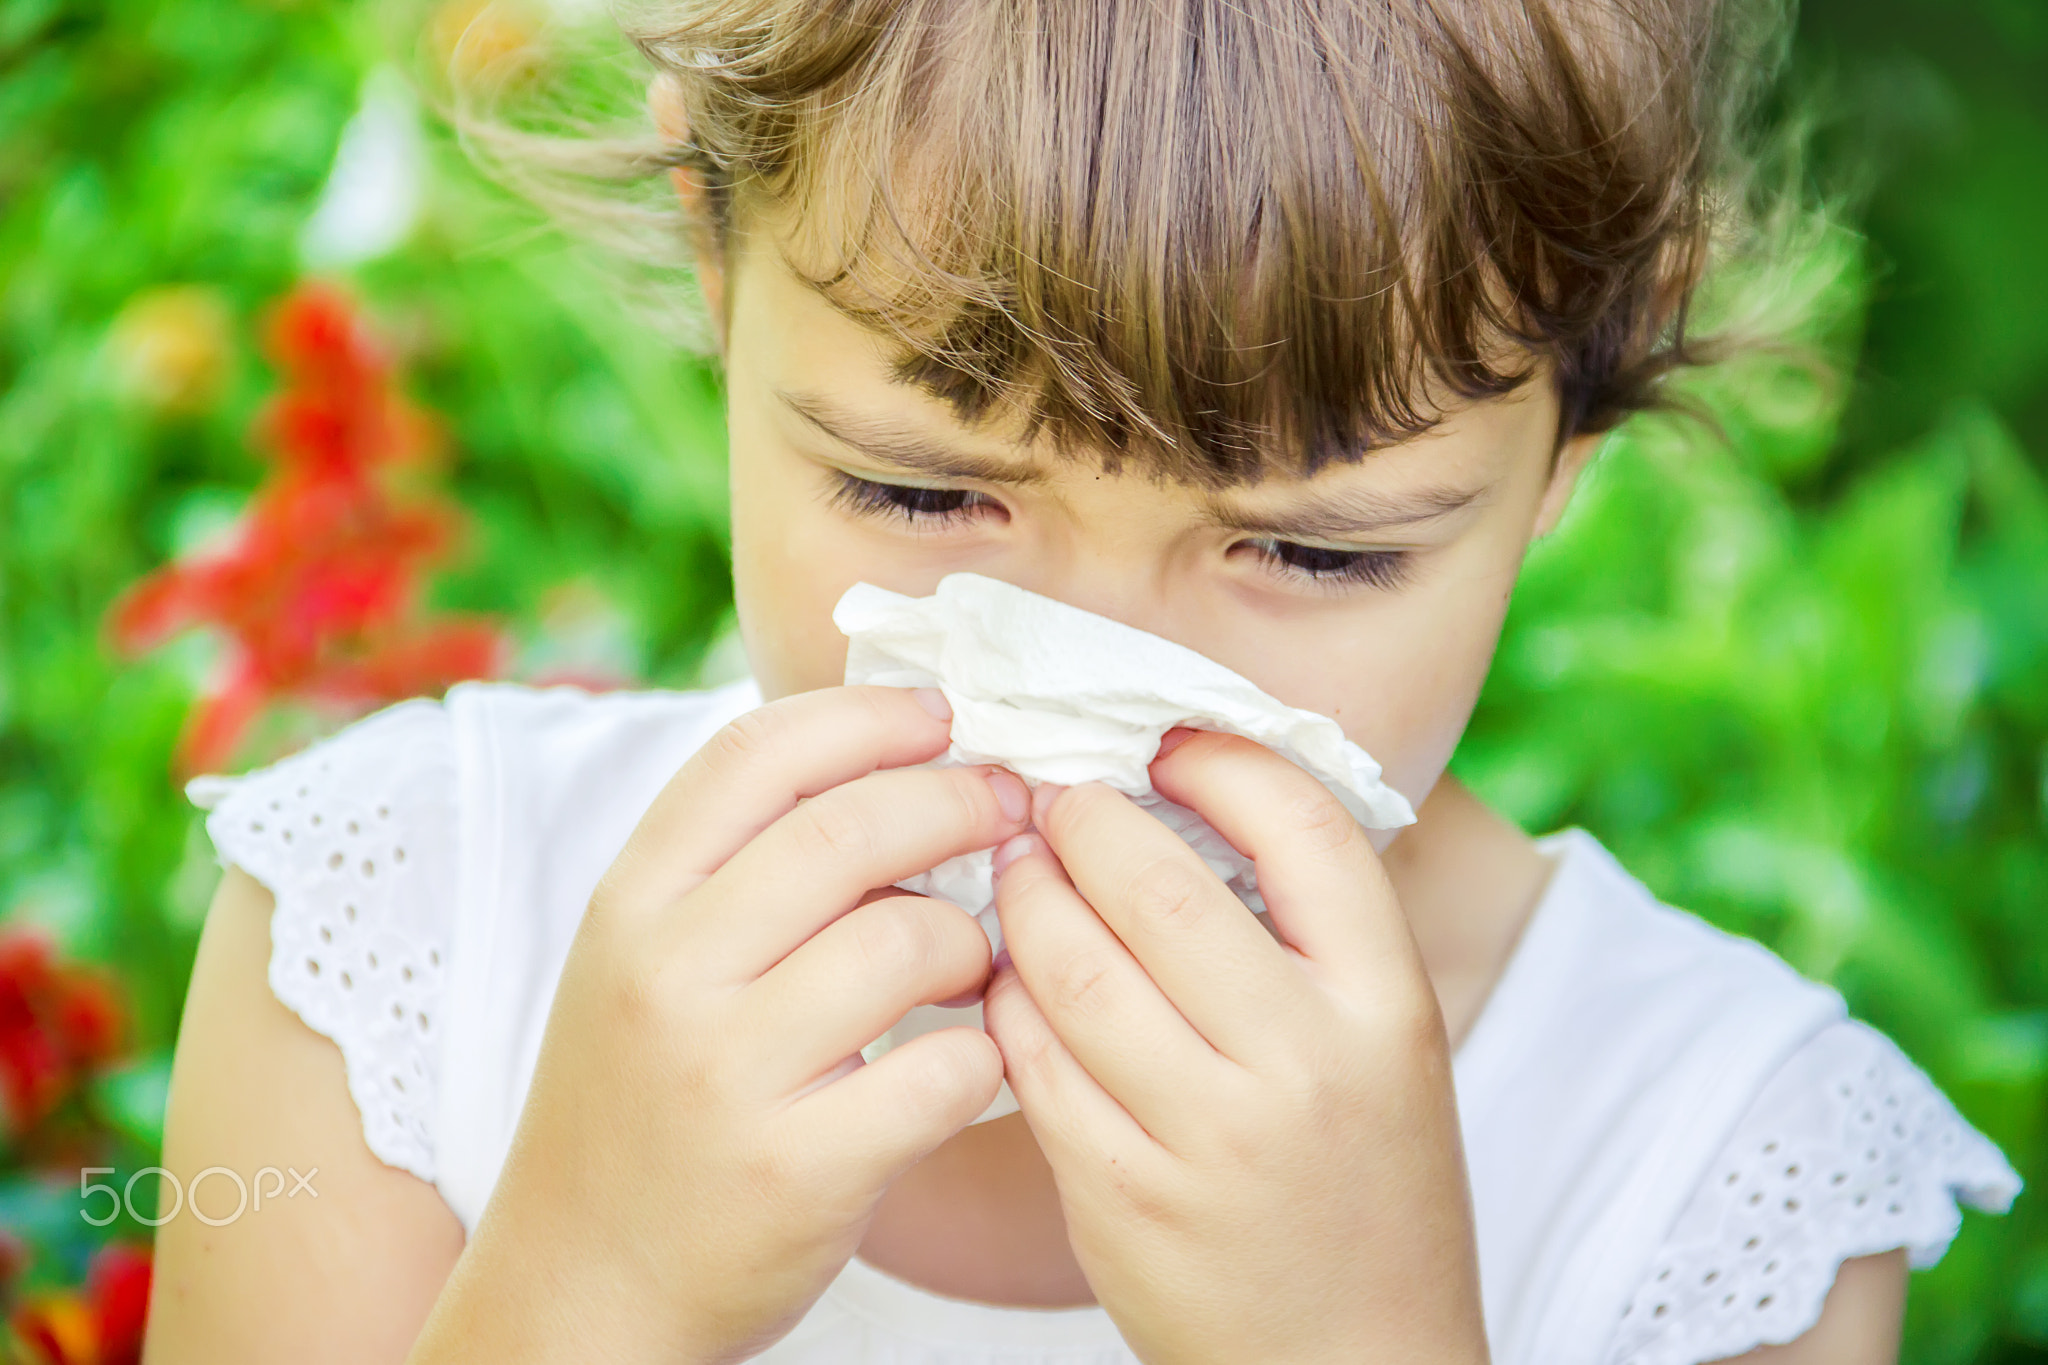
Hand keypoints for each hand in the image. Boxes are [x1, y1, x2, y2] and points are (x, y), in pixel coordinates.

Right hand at [418, 687, 1029, 1364]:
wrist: (582, 1290)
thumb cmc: (641, 1105)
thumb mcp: (640, 962)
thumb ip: (734, 868)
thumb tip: (890, 764)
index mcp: (631, 903)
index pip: (755, 754)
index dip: (867, 716)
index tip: (942, 715)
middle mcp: (666, 973)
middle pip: (850, 831)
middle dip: (959, 802)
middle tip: (1012, 810)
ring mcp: (727, 1074)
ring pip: (908, 942)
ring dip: (975, 937)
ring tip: (978, 958)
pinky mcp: (796, 1170)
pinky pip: (944, 1071)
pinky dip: (987, 1052)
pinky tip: (975, 1055)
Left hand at [981, 730, 1487, 1364]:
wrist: (1354, 1363)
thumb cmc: (1368, 1187)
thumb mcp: (1388, 1046)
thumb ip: (1311, 934)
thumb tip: (1192, 795)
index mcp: (1386, 1003)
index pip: (1302, 828)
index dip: (1220, 761)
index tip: (1165, 748)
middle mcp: (1302, 1063)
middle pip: (1157, 885)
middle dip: (1082, 820)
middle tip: (1052, 799)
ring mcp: (1206, 1136)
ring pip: (1071, 966)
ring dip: (1023, 897)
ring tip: (1014, 870)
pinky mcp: (1120, 1196)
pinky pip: (1031, 1059)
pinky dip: (1004, 996)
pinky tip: (1003, 973)